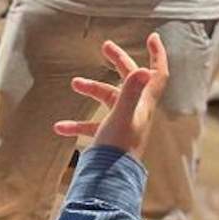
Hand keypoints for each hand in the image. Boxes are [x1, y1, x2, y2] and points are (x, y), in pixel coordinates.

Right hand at [53, 34, 168, 158]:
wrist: (111, 182)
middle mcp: (136, 112)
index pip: (157, 75)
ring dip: (93, 90)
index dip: (158, 55)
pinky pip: (92, 126)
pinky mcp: (109, 139)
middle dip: (118, 61)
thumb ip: (131, 92)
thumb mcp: (123, 115)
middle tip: (105, 46)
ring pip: (108, 101)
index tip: (152, 37)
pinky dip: (77, 123)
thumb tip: (143, 68)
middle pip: (130, 81)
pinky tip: (60, 127)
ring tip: (74, 83)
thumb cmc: (119, 148)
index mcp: (143, 104)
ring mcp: (123, 125)